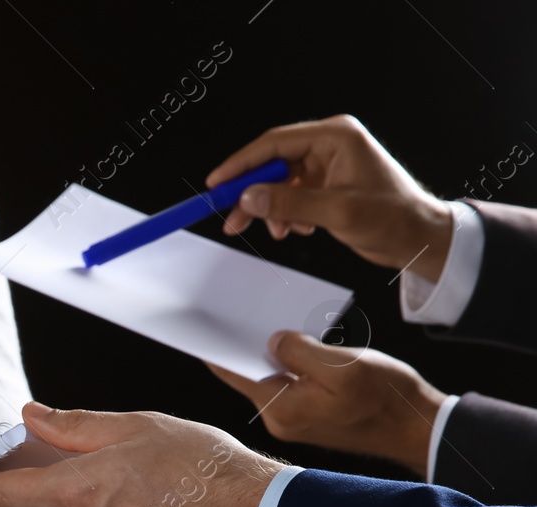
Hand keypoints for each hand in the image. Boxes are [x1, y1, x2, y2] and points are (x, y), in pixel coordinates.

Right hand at [208, 114, 454, 280]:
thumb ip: (291, 203)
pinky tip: (294, 229)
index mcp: (336, 137)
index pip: (274, 143)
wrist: (419, 238)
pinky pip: (290, 196)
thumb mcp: (338, 212)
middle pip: (272, 164)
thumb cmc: (395, 217)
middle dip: (252, 194)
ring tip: (275, 231)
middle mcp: (329, 146)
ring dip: (270, 210)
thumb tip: (250, 197)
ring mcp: (326, 166)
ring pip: (278, 184)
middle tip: (232, 218)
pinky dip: (284, 215)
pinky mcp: (325, 186)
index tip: (217, 183)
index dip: (241, 164)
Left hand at [211, 331, 445, 476]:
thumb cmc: (386, 397)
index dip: (216, 348)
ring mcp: (295, 421)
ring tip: (266, 323)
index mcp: (282, 408)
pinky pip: (289, 386)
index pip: (235, 374)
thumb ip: (300, 351)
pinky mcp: (310, 418)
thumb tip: (272, 341)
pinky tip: (295, 345)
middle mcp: (281, 419)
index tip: (199, 326)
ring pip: (271, 380)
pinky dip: (289, 366)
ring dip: (270, 355)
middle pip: (250, 376)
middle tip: (232, 314)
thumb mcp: (342, 365)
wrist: (419, 429)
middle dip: (244, 346)